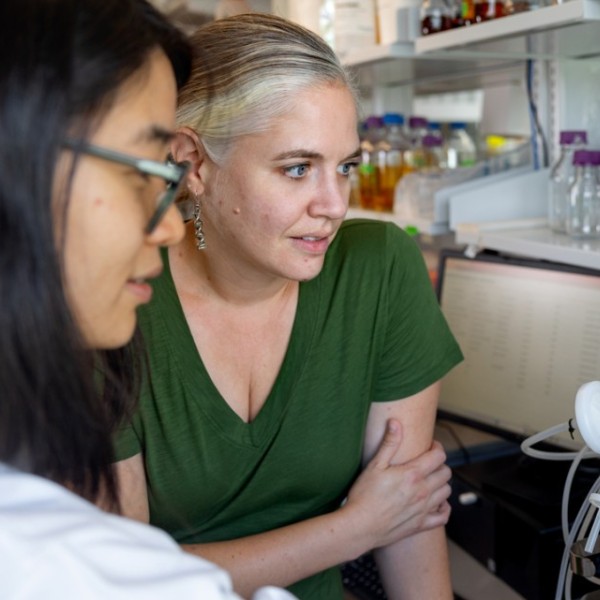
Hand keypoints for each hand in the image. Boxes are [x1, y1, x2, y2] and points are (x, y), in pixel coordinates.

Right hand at [342, 419, 451, 551]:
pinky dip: (443, 508)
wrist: (360, 526)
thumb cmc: (364, 495)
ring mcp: (424, 509)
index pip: (438, 456)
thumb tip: (396, 423)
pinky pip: (443, 516)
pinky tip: (435, 502)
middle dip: (439, 464)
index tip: (429, 446)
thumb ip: (389, 443)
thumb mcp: (374, 465)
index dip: (436, 447)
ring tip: (429, 480)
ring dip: (441, 483)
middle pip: (445, 473)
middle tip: (427, 462)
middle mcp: (423, 491)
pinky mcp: (421, 525)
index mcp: (413, 474)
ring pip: (446, 491)